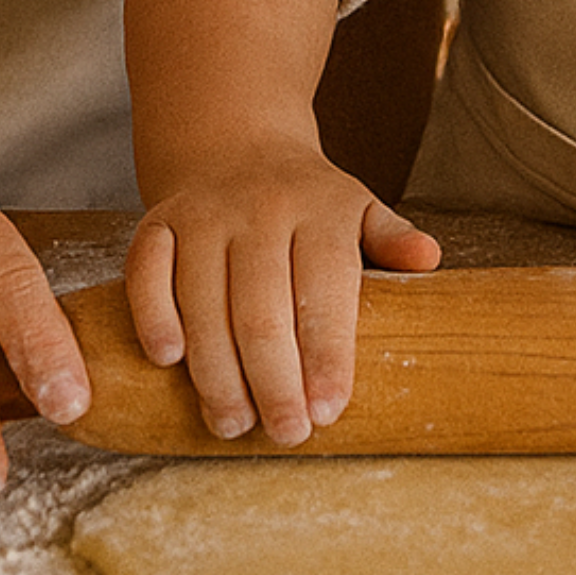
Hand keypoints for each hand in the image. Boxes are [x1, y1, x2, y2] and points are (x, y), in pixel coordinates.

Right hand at [125, 146, 439, 446]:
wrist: (234, 141)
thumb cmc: (306, 197)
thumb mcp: (358, 208)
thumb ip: (390, 239)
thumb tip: (429, 259)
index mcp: (319, 209)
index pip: (326, 290)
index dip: (327, 356)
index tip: (328, 412)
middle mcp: (260, 208)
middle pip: (262, 309)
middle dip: (274, 381)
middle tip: (286, 433)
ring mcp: (203, 215)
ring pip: (203, 301)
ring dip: (215, 372)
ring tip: (233, 424)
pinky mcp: (157, 222)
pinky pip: (146, 273)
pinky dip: (153, 317)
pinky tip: (168, 362)